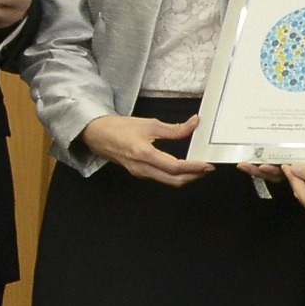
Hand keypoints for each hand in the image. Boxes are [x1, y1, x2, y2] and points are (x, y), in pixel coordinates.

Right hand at [83, 113, 209, 185]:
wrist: (96, 134)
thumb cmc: (118, 128)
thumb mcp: (149, 124)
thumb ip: (174, 129)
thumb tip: (193, 124)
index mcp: (144, 154)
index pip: (175, 167)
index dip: (194, 167)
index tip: (207, 164)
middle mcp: (142, 168)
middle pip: (174, 180)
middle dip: (194, 176)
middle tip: (208, 168)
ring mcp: (139, 172)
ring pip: (168, 181)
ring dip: (186, 177)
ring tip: (199, 168)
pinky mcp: (138, 172)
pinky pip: (161, 178)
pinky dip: (175, 175)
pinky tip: (183, 167)